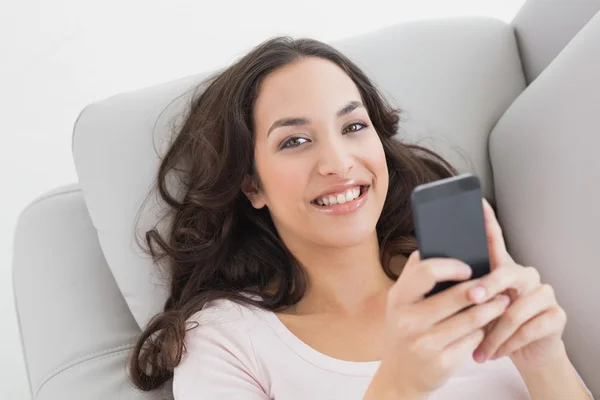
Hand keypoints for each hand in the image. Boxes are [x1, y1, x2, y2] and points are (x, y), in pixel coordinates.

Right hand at [371, 251, 510, 397]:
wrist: (401, 374)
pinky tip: (487, 327)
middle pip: (457, 296)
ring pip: (471, 319)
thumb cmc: (406, 329)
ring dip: (493, 309)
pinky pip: (473, 340)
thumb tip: (433, 244)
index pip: (426, 272)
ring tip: (502, 302)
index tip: (469, 268)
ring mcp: (423, 343)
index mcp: (398, 298)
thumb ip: (414, 274)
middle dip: (484, 288)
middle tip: (500, 283)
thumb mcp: (401, 301)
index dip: (451, 267)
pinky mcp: (441, 363)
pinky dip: (483, 332)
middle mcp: (408, 320)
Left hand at [469, 199, 566, 369]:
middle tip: (471, 298)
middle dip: (487, 287)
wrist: (522, 354)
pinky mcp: (555, 315)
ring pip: (516, 308)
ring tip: (479, 348)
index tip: (477, 202)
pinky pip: (530, 328)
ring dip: (494, 332)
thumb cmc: (491, 325)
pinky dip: (509, 344)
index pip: (495, 240)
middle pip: (506, 273)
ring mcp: (543, 294)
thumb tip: (430, 276)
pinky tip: (495, 353)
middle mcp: (524, 275)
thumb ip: (462, 289)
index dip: (487, 221)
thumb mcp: (474, 307)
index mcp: (502, 269)